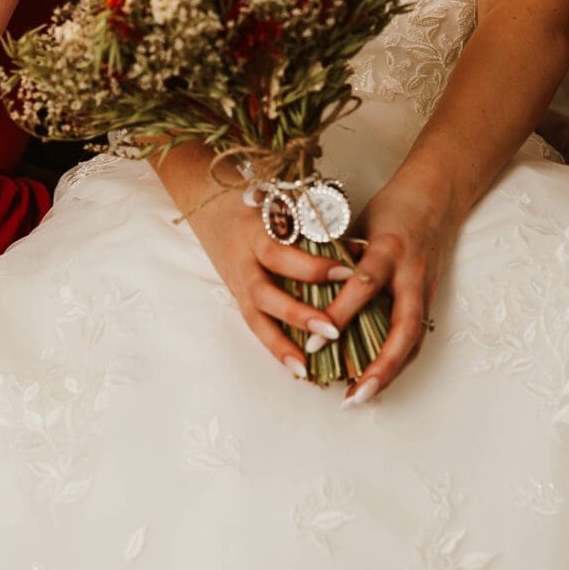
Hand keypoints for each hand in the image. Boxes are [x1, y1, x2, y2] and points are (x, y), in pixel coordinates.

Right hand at [182, 177, 351, 380]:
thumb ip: (317, 228)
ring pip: (254, 318)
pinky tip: (297, 367)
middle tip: (332, 331)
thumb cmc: (256, 201)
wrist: (206, 203)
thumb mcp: (283, 205)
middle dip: (298, 315)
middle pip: (264, 294)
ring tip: (306, 368)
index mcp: (254, 233)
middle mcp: (241, 262)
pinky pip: (255, 325)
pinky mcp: (236, 298)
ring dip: (280, 345)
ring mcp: (235, 283)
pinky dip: (274, 347)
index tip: (349, 274)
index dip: (314, 267)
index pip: (282, 254)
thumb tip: (362, 251)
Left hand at [323, 174, 457, 404]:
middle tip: (353, 393)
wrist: (438, 195)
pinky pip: (414, 337)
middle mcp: (410, 273)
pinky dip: (395, 362)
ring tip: (360, 396)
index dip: (338, 316)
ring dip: (389, 372)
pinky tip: (374, 380)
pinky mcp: (429, 299)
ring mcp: (424, 289)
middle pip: (402, 328)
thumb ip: (337, 254)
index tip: (313, 343)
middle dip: (380, 365)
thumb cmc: (393, 206)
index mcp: (388, 248)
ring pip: (412, 340)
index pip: (363, 287)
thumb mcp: (359, 221)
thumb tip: (305, 284)